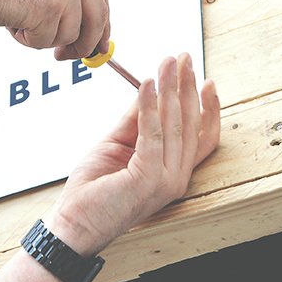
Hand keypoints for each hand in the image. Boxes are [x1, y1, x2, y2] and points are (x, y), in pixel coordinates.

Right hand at [0, 0, 109, 60]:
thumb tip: (75, 29)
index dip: (97, 22)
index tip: (93, 42)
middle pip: (97, 16)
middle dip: (86, 44)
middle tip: (68, 58)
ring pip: (70, 34)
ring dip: (41, 37)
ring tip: (13, 17)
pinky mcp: (52, 7)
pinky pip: (47, 42)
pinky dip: (26, 40)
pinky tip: (7, 19)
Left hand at [46, 54, 220, 255]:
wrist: (73, 224)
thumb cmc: (92, 191)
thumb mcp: (117, 145)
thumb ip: (136, 120)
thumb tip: (150, 89)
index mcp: (173, 173)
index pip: (202, 137)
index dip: (207, 107)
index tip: (205, 79)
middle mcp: (176, 178)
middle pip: (190, 124)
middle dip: (187, 87)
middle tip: (183, 58)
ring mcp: (165, 180)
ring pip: (174, 125)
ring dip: (171, 89)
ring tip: (168, 63)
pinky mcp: (147, 178)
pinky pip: (151, 133)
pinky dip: (150, 106)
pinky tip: (146, 84)